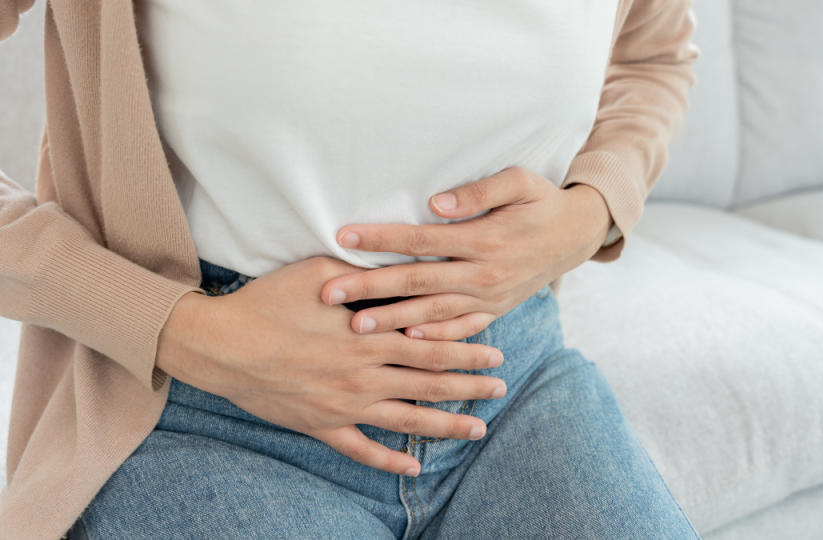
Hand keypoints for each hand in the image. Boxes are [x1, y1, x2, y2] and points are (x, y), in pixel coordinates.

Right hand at [156, 256, 506, 476]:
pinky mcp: (321, 425)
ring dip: (445, 424)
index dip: (465, 348)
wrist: (220, 344)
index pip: (430, 343)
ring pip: (407, 419)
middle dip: (469, 385)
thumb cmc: (268, 301)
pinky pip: (360, 450)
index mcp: (367, 336)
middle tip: (500, 387)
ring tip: (478, 427)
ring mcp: (344, 405)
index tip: (494, 352)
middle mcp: (363, 374)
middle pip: (429, 382)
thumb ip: (363, 272)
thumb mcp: (320, 271)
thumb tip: (396, 263)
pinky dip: (388, 459)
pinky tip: (413, 466)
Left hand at [320, 166, 612, 340]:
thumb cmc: (542, 202)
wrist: (576, 235)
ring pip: (432, 312)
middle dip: (370, 288)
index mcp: (484, 239)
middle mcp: (483, 274)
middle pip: (416, 281)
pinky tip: (406, 341)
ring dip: (392, 320)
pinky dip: (435, 338)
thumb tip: (435, 205)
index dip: (381, 239)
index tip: (343, 237)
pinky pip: (461, 330)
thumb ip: (479, 193)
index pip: (420, 239)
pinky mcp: (494, 311)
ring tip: (355, 326)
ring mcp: (489, 298)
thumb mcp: (520, 183)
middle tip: (329, 294)